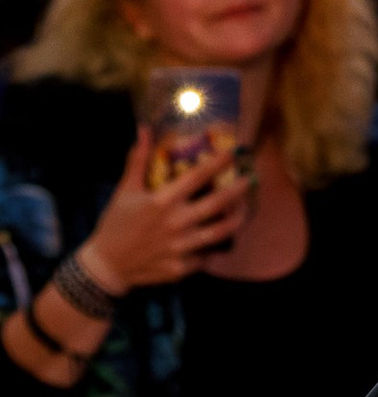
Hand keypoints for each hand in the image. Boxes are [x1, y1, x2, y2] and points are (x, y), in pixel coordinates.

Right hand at [82, 137, 252, 293]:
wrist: (106, 265)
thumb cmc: (115, 223)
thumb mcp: (125, 190)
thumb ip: (138, 160)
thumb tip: (144, 129)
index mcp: (162, 201)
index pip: (197, 176)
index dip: (218, 162)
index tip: (233, 152)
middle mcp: (175, 223)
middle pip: (217, 204)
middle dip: (238, 190)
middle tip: (251, 180)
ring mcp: (180, 247)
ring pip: (219, 232)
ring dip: (235, 220)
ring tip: (244, 210)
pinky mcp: (181, 267)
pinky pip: (206, 256)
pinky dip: (214, 248)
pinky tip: (222, 240)